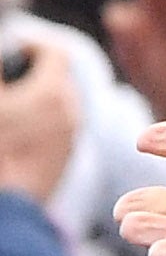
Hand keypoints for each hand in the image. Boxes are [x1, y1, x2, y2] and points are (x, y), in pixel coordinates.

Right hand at [0, 34, 80, 202]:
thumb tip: (6, 56)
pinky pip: (53, 129)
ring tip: (9, 106)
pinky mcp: (61, 159)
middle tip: (9, 78)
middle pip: (56, 79)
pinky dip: (35, 122)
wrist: (7, 209)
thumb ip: (2, 72)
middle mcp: (69, 113)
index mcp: (53, 93)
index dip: (32, 46)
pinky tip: (13, 132)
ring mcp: (68, 138)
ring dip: (32, 98)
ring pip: (54, 105)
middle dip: (30, 73)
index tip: (13, 47)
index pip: (55, 53)